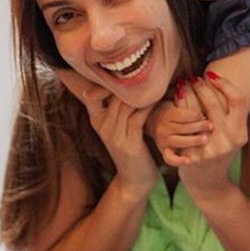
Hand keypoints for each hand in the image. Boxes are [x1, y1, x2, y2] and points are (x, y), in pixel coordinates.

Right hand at [57, 69, 156, 193]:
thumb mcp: (119, 128)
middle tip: (145, 70)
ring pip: (125, 105)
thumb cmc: (131, 149)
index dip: (102, 83)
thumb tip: (123, 83)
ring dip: (142, 93)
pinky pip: (138, 117)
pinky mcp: (129, 143)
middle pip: (112, 96)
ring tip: (155, 82)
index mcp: (97, 120)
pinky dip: (149, 106)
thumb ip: (118, 108)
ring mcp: (114, 136)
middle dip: (128, 84)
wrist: (134, 180)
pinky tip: (159, 98)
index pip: (90, 95)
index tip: (121, 73)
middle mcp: (102, 127)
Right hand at [146, 92, 212, 166]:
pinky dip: (179, 160)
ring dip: (193, 140)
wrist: (149, 123)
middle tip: (211, 125)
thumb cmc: (168, 109)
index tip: (204, 114)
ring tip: (205, 139)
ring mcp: (163, 140)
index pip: (183, 115)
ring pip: (180, 141)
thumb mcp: (173, 99)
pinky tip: (189, 160)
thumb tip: (195, 80)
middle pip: (183, 127)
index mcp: (167, 113)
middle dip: (198, 126)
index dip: (195, 115)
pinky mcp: (164, 151)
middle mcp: (163, 127)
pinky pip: (170, 158)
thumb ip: (183, 93)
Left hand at [177, 72, 247, 196]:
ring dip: (187, 94)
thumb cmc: (219, 151)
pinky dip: (177, 109)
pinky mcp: (192, 155)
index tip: (212, 74)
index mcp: (240, 133)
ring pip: (195, 112)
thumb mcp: (231, 135)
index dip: (225, 84)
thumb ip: (230, 114)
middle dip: (201, 86)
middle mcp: (228, 141)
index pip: (237, 100)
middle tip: (194, 78)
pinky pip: (182, 125)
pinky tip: (174, 99)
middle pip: (213, 103)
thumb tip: (221, 79)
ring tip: (184, 84)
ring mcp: (210, 149)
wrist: (209, 183)